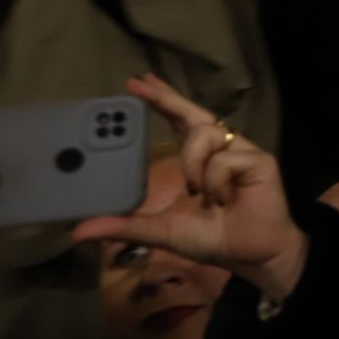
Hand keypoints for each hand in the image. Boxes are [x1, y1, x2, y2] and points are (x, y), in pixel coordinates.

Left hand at [72, 75, 309, 302]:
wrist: (251, 255)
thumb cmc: (214, 238)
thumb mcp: (161, 231)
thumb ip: (125, 226)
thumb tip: (79, 231)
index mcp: (198, 159)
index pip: (178, 122)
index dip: (161, 101)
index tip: (137, 83)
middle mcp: (220, 149)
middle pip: (193, 113)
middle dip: (167, 97)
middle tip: (141, 83)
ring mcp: (240, 152)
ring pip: (206, 133)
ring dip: (192, 162)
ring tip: (196, 191)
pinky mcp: (259, 161)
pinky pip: (225, 159)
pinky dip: (215, 181)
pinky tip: (222, 200)